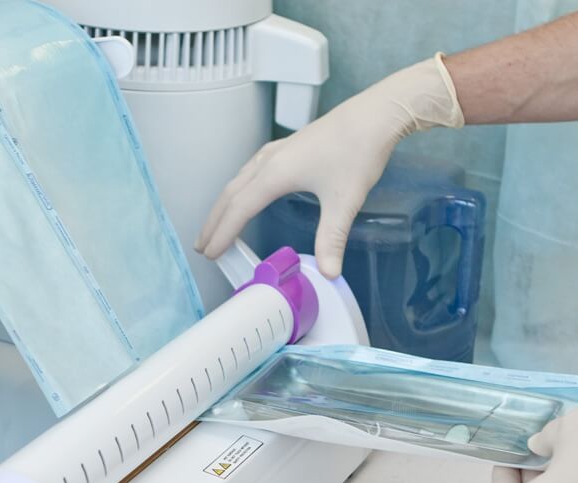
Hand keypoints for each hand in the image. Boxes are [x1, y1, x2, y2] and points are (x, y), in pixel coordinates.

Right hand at [195, 53, 463, 278]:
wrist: (375, 115)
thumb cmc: (358, 153)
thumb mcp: (345, 201)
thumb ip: (332, 239)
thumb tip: (329, 273)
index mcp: (275, 174)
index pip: (239, 210)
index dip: (223, 234)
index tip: (211, 254)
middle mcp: (268, 161)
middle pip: (230, 195)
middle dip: (214, 222)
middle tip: (202, 247)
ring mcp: (275, 151)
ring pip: (238, 181)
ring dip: (223, 205)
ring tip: (215, 226)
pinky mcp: (285, 147)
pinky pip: (249, 172)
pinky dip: (238, 190)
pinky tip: (244, 195)